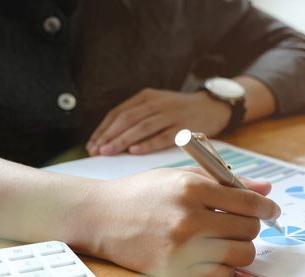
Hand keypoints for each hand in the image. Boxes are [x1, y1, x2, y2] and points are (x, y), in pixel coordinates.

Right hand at [83, 167, 279, 276]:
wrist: (102, 216)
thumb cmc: (144, 193)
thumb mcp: (184, 176)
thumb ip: (228, 182)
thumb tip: (265, 192)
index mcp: (192, 189)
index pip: (249, 204)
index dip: (267, 208)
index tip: (271, 211)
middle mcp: (189, 219)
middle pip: (249, 230)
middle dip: (250, 226)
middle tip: (238, 224)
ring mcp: (181, 249)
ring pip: (241, 256)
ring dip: (241, 249)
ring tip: (227, 240)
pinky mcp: (174, 272)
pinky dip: (226, 270)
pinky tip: (216, 258)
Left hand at [87, 88, 229, 155]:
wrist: (212, 106)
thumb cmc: (180, 111)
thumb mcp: (157, 105)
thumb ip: (138, 117)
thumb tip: (111, 140)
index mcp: (146, 96)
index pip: (119, 113)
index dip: (103, 129)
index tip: (92, 145)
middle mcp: (157, 103)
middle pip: (127, 119)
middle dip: (109, 136)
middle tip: (96, 151)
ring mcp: (171, 114)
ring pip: (142, 127)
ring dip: (123, 141)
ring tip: (109, 152)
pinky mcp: (185, 127)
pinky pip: (163, 136)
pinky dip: (148, 144)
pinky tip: (135, 151)